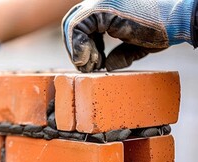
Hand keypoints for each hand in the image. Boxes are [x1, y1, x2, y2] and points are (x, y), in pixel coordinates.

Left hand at [62, 0, 194, 72]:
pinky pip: (76, 27)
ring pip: (72, 25)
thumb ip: (121, 54)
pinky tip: (86, 60)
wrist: (179, 19)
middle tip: (86, 66)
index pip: (82, 25)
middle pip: (73, 23)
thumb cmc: (164, 29)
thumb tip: (107, 65)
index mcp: (108, 8)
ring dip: (76, 50)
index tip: (91, 63)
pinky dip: (77, 45)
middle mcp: (101, 1)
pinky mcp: (102, 8)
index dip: (81, 46)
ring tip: (89, 65)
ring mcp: (100, 2)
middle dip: (76, 48)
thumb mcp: (137, 44)